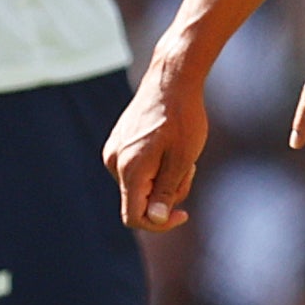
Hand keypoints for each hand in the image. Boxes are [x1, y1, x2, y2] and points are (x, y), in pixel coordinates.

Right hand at [108, 52, 212, 229]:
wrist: (171, 79)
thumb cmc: (182, 118)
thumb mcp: (182, 160)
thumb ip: (166, 192)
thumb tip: (155, 219)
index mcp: (129, 170)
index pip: (134, 217)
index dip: (159, 224)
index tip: (183, 214)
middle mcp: (114, 162)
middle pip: (140, 201)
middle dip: (167, 194)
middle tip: (190, 169)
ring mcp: (115, 151)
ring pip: (140, 184)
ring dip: (164, 179)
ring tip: (181, 154)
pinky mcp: (119, 142)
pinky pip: (137, 168)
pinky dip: (156, 166)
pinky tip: (170, 146)